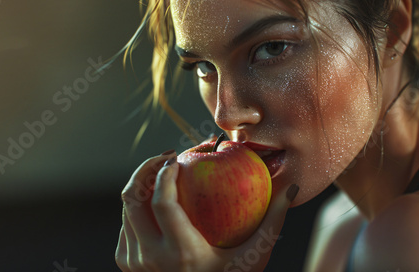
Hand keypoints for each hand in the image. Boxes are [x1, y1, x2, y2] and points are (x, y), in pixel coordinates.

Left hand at [115, 145, 298, 271]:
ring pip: (127, 208)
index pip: (163, 202)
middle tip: (167, 157)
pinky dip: (139, 205)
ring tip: (164, 173)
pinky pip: (127, 223)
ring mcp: (135, 262)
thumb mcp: (255, 257)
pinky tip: (157, 198)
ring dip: (143, 184)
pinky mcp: (127, 263)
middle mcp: (152, 258)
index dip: (165, 173)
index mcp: (182, 253)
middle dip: (146, 168)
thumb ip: (273, 222)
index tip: (178, 157)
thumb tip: (292, 188)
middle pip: (133, 198)